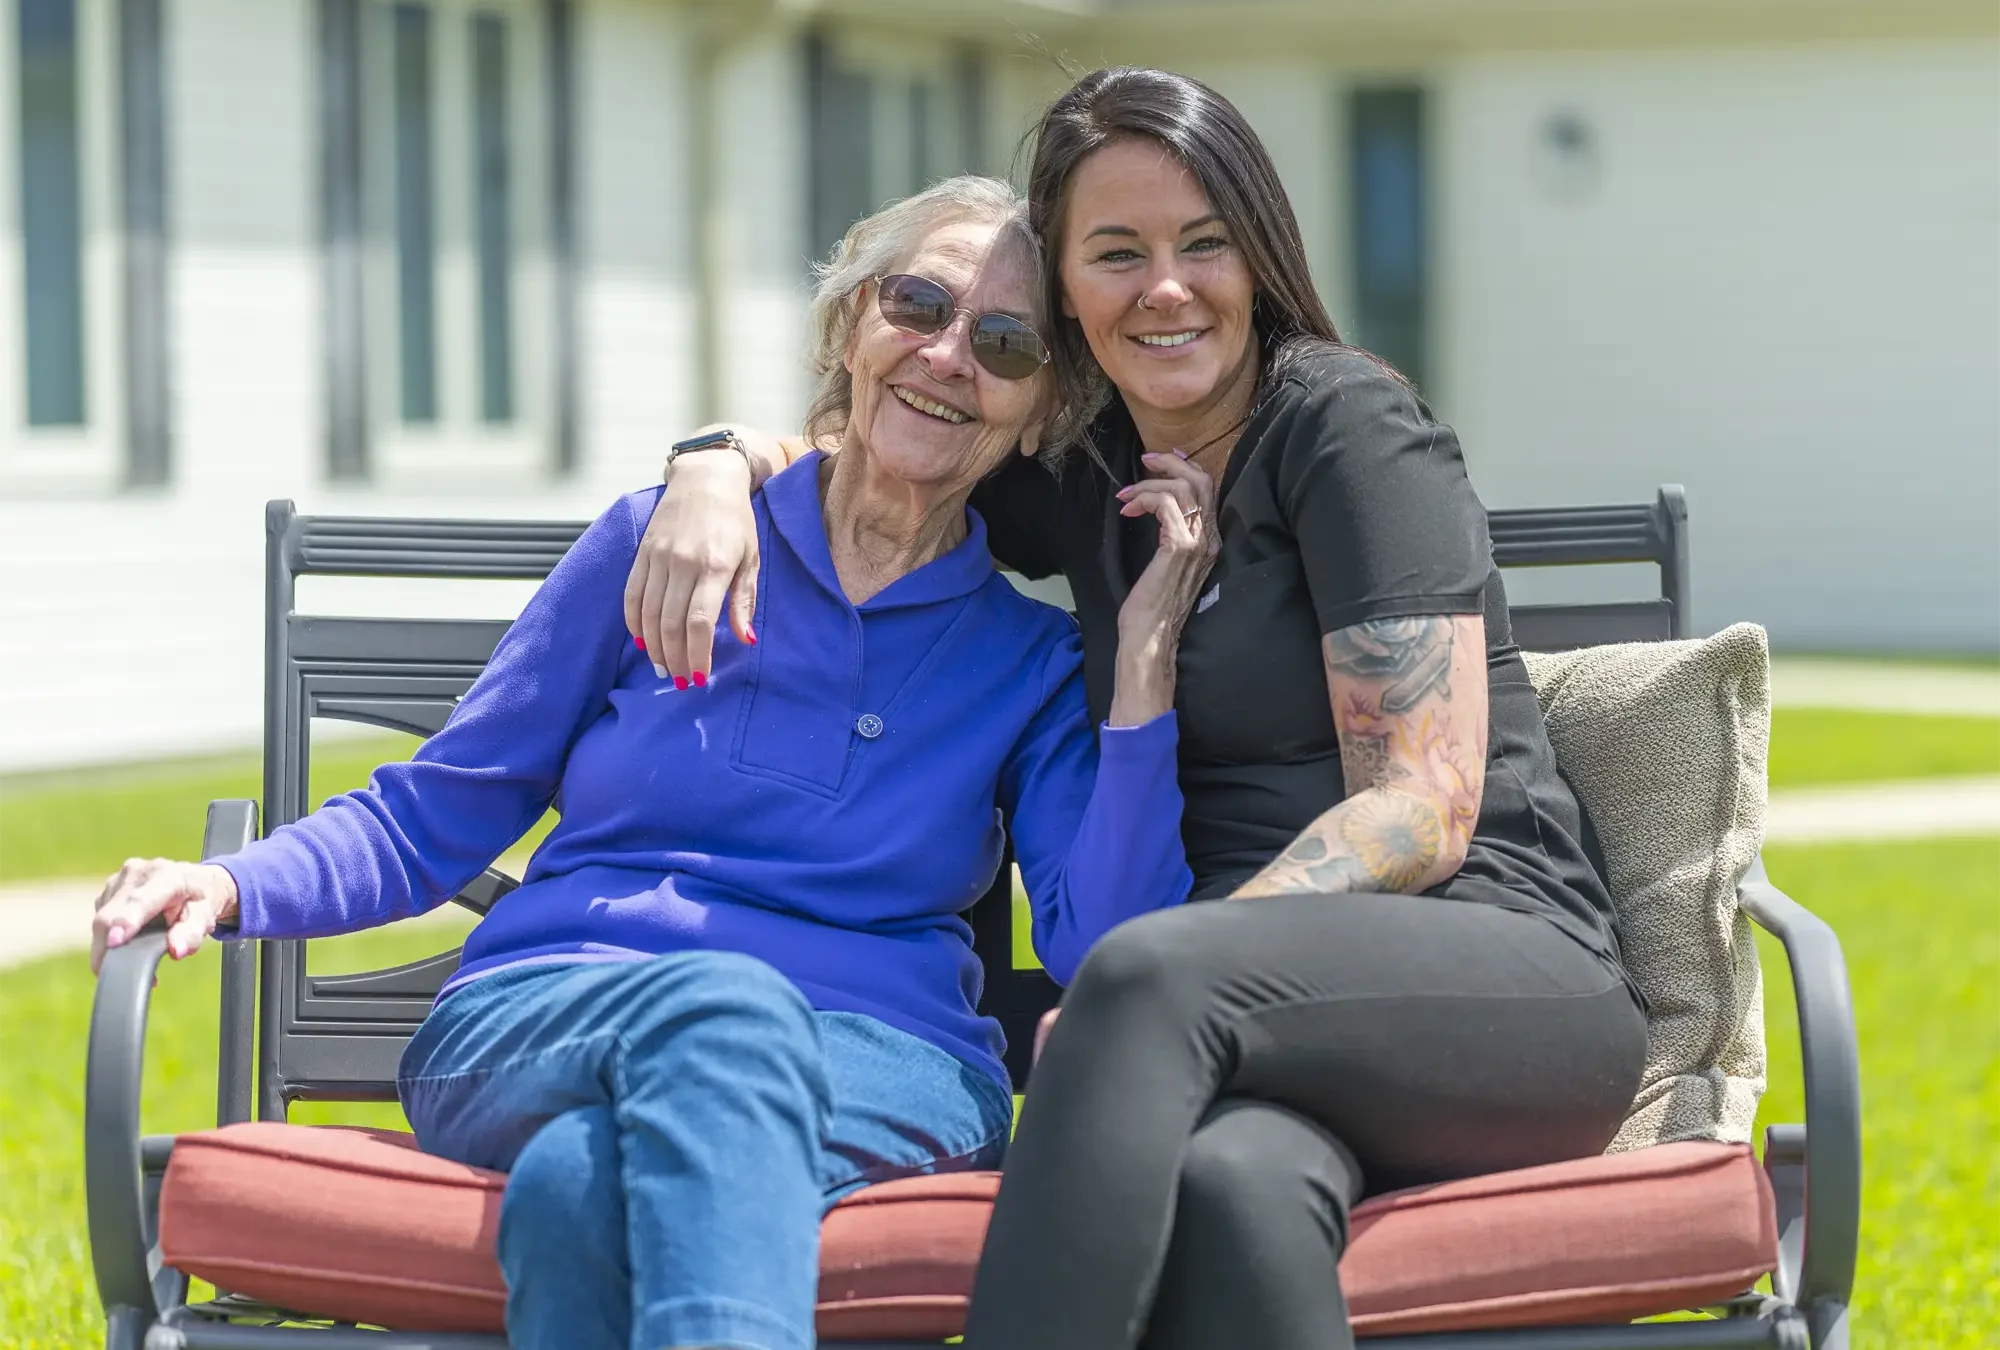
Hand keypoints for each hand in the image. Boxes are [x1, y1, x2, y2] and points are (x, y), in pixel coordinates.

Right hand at [90, 858, 238, 973]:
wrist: (196, 881)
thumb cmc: (201, 899)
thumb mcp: (206, 916)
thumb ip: (192, 933)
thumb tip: (176, 951)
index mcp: (165, 876)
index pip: (139, 901)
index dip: (125, 922)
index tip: (115, 942)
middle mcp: (136, 873)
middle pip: (109, 916)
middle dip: (111, 949)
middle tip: (130, 973)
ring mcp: (117, 880)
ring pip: (100, 922)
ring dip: (112, 946)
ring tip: (138, 955)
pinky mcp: (107, 890)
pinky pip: (101, 922)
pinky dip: (111, 938)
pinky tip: (131, 940)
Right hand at [624, 448, 760, 685]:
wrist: (706, 477)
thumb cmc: (735, 520)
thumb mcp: (751, 557)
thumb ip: (744, 600)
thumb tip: (746, 640)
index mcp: (715, 566)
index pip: (700, 622)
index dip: (697, 655)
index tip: (699, 678)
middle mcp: (683, 562)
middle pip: (671, 624)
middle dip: (675, 659)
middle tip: (680, 681)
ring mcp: (658, 557)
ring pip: (648, 614)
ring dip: (654, 647)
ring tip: (663, 667)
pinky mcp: (642, 553)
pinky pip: (632, 595)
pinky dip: (634, 623)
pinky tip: (643, 641)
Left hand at [1109, 450, 1219, 724]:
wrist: (1150, 637)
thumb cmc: (1151, 606)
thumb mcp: (1165, 563)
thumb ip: (1169, 535)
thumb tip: (1154, 508)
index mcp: (1210, 541)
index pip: (1209, 491)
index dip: (1187, 469)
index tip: (1162, 461)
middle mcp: (1211, 539)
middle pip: (1202, 482)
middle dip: (1171, 464)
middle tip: (1145, 460)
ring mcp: (1198, 543)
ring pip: (1183, 489)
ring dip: (1148, 484)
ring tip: (1126, 496)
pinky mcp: (1179, 547)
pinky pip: (1166, 504)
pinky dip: (1145, 498)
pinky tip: (1128, 509)